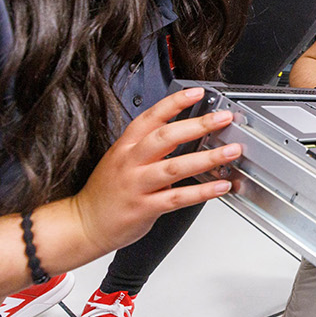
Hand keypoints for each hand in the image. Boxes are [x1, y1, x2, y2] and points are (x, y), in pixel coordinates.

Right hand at [67, 88, 241, 253]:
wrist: (84, 223)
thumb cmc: (107, 192)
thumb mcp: (122, 160)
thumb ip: (150, 147)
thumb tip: (187, 133)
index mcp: (125, 147)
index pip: (151, 118)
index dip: (174, 103)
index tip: (197, 93)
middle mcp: (130, 162)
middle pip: (165, 138)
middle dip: (198, 125)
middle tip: (223, 118)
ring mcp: (136, 185)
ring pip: (174, 167)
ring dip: (207, 158)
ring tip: (231, 151)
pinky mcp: (143, 208)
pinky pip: (177, 198)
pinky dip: (202, 192)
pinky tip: (221, 186)